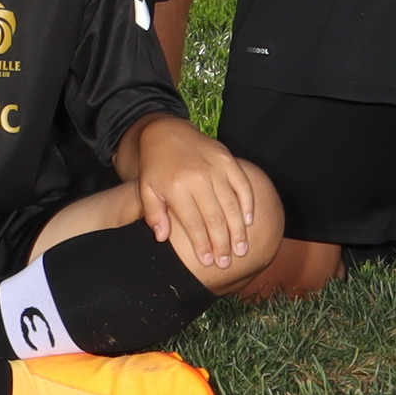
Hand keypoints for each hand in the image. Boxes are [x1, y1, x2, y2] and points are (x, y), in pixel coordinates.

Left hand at [129, 119, 265, 283]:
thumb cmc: (156, 166)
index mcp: (176, 187)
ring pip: (232, 205)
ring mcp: (216, 167)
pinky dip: (248, 204)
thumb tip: (162, 238)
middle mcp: (198, 177)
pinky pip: (243, 185)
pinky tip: (249, 221)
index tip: (208, 261)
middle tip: (227, 262)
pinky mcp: (228, 159)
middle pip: (215, 218)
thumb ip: (154, 214)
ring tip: (241, 250)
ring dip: (238, 230)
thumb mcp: (146, 189)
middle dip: (222, 244)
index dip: (202, 245)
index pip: (194, 223)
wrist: (166, 131)